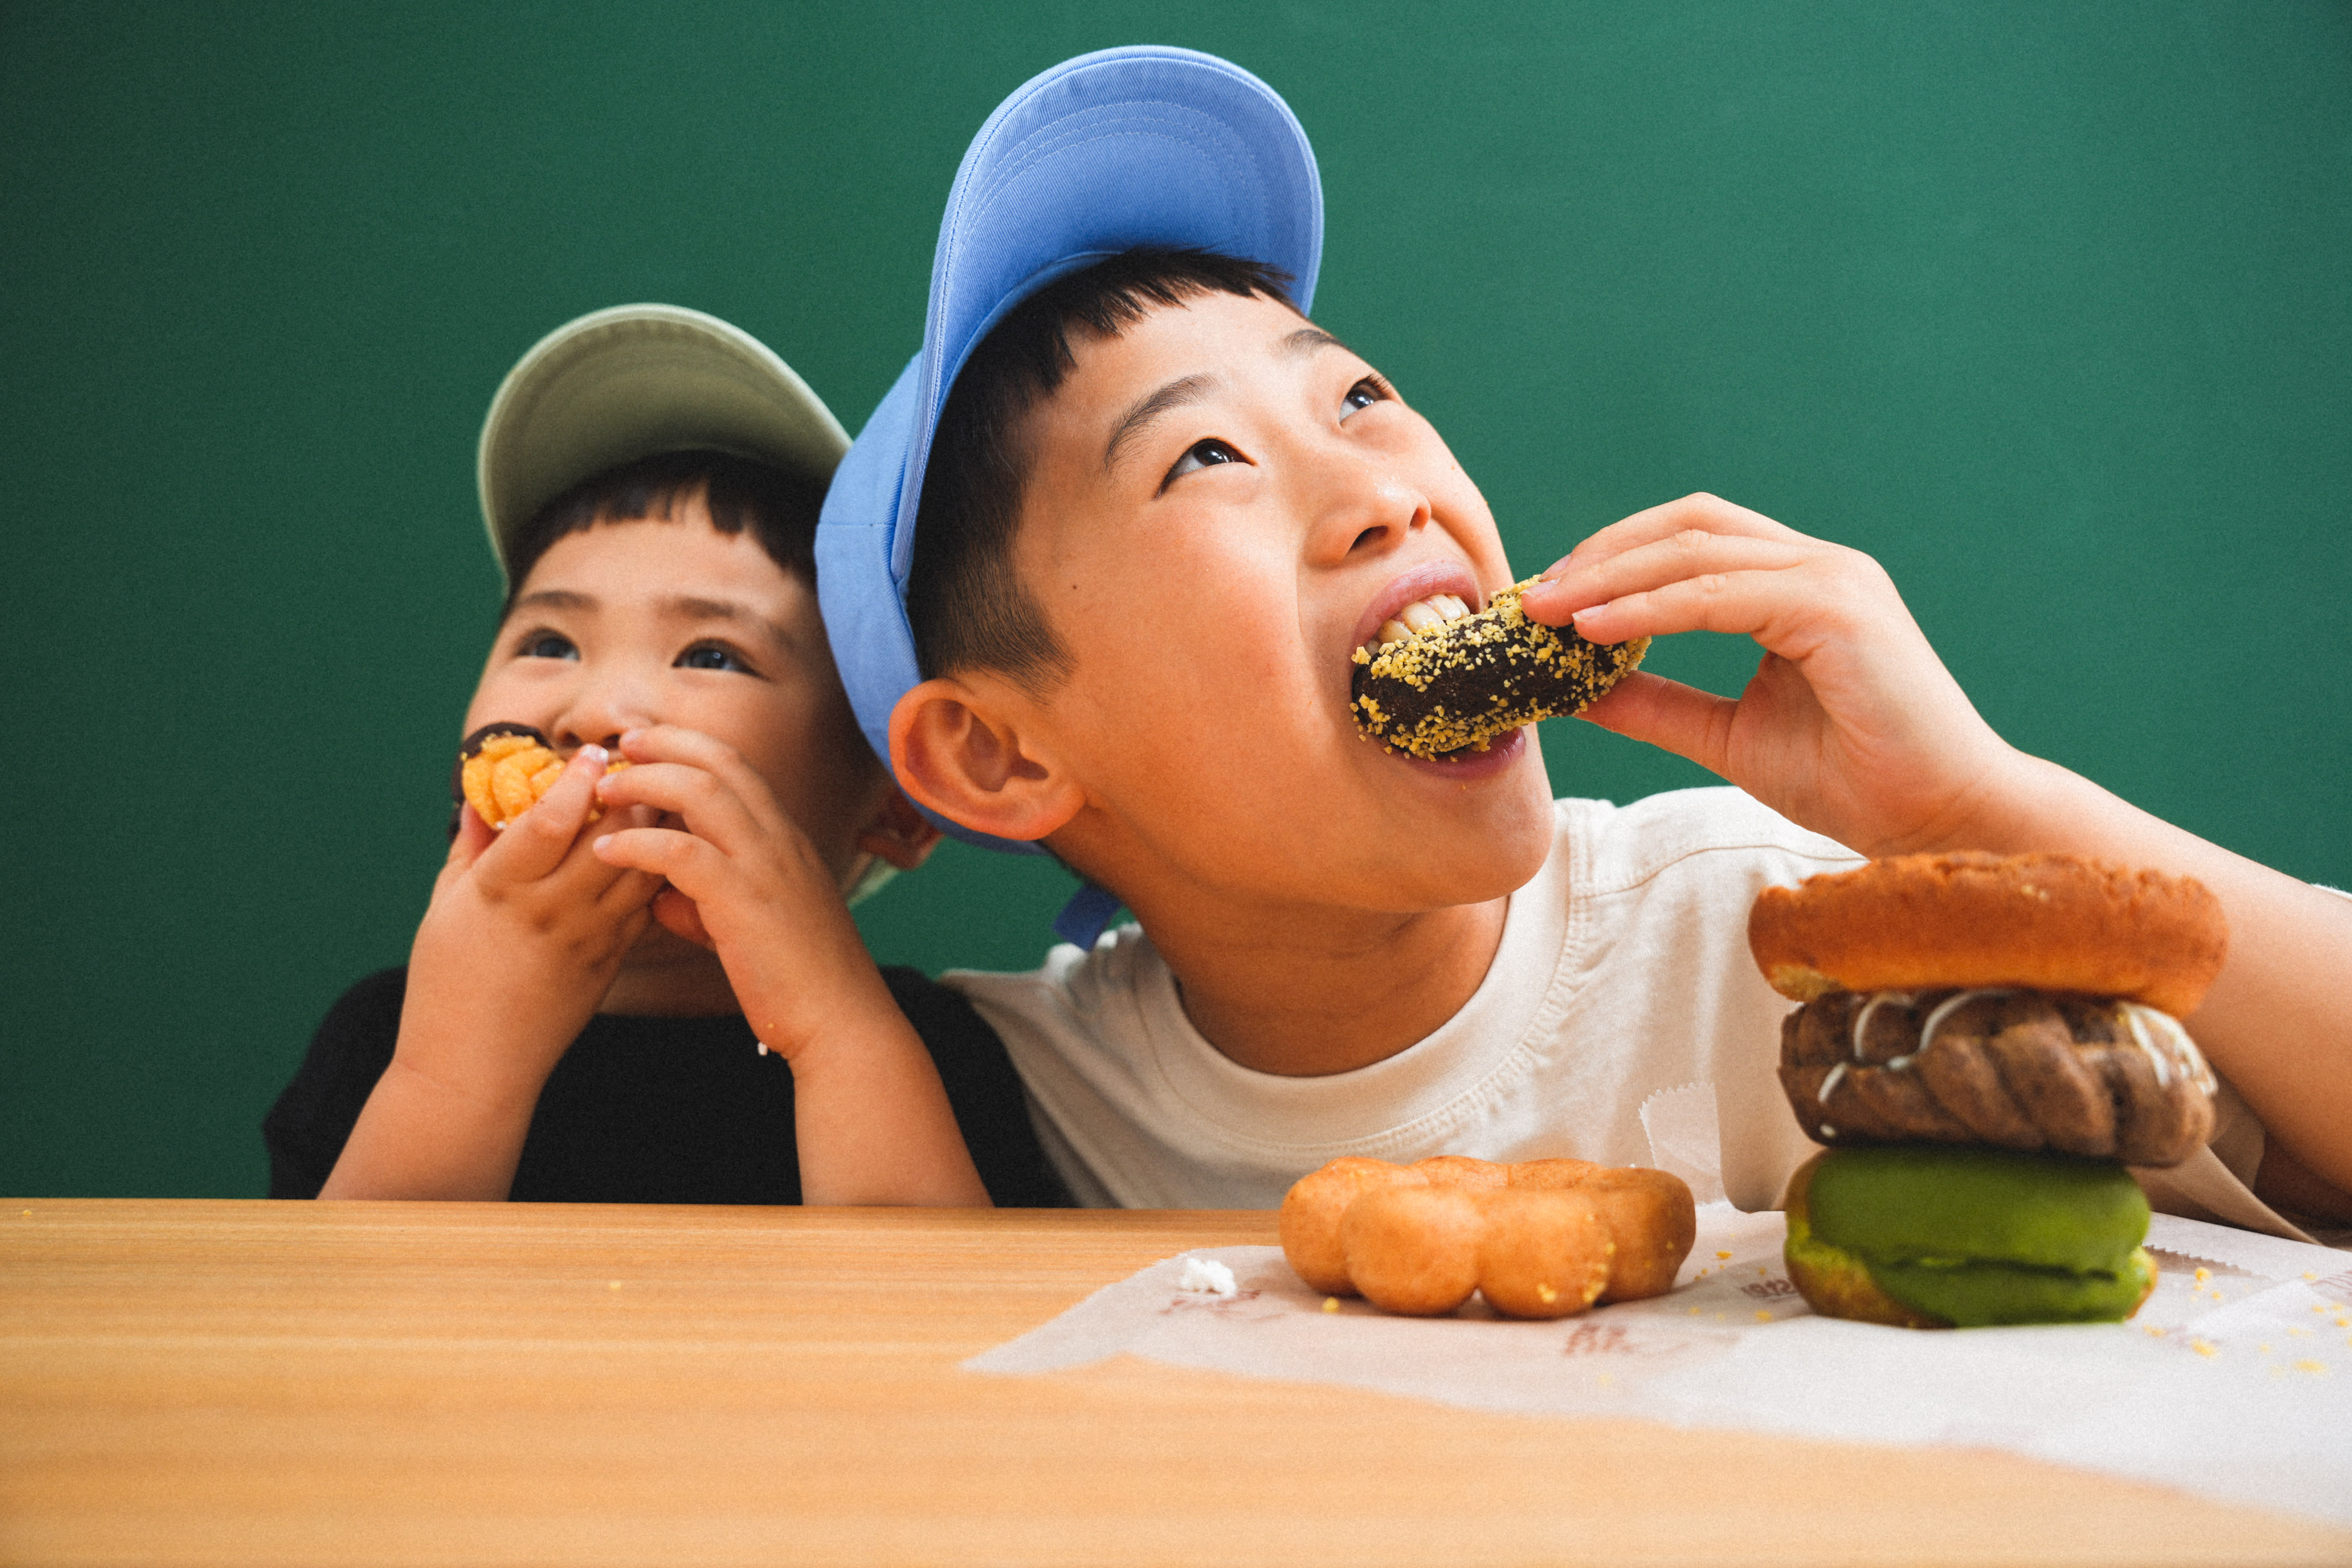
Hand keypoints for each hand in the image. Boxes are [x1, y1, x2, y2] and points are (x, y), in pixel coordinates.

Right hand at [405, 744, 665, 1098]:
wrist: (475, 1067)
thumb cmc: (447, 983)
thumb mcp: (443, 907)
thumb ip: (471, 847)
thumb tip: (484, 797)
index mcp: (502, 891)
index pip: (549, 821)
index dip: (577, 781)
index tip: (594, 751)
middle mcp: (550, 910)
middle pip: (608, 836)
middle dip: (629, 791)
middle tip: (640, 760)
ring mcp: (588, 937)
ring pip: (639, 866)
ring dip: (653, 825)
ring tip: (655, 795)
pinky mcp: (611, 959)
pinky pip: (645, 903)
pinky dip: (657, 868)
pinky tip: (661, 845)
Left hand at [591, 725, 990, 1205]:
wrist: (838, 1018)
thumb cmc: (796, 978)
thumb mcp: (750, 925)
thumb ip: (704, 902)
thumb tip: (657, 896)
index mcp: (785, 840)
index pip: (738, 768)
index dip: (689, 746)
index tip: (647, 742)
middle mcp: (779, 839)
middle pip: (718, 762)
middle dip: (664, 744)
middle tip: (620, 743)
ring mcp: (765, 865)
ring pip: (700, 791)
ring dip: (645, 782)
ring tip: (604, 790)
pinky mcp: (743, 899)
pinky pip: (681, 852)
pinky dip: (637, 843)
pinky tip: (607, 850)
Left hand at [1518, 493, 2021, 856]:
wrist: (1938, 823)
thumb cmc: (1852, 780)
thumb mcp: (1726, 736)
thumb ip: (1655, 704)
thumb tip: (1572, 690)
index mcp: (1797, 585)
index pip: (1691, 538)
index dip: (1614, 557)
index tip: (1548, 601)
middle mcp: (1820, 566)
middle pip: (1688, 522)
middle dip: (1602, 553)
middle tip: (1533, 597)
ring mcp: (1834, 580)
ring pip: (1697, 549)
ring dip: (1611, 576)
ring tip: (1547, 611)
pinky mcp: (1839, 610)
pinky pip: (1720, 595)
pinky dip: (1649, 608)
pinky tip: (1597, 631)